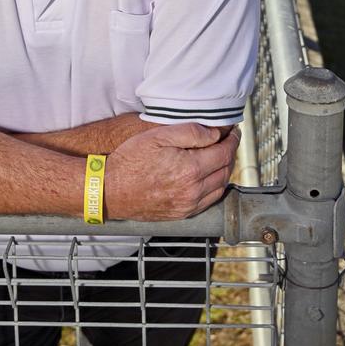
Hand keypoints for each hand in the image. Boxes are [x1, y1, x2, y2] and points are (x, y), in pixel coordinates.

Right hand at [103, 123, 239, 220]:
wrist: (110, 190)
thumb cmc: (131, 160)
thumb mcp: (159, 135)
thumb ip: (191, 132)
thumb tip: (216, 133)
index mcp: (190, 169)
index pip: (224, 152)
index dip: (232, 139)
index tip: (233, 131)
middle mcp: (193, 191)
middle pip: (226, 170)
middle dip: (230, 153)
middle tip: (228, 140)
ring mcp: (188, 205)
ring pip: (220, 187)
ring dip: (225, 170)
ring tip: (220, 155)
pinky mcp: (181, 214)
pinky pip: (209, 201)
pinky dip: (215, 186)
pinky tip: (209, 176)